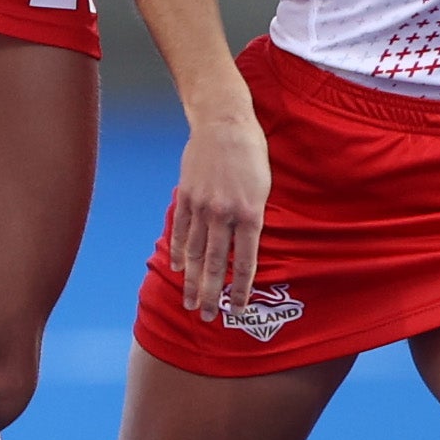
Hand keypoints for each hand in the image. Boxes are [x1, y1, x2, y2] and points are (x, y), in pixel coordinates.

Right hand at [163, 106, 272, 318]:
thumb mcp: (264, 188)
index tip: (238, 310)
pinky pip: (180, 230)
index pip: (245, 263)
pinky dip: (176, 250)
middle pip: (214, 264)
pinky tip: (175, 267)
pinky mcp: (185, 196)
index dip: (241, 290)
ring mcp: (201, 206)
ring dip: (190, 280)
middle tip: (204, 317)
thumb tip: (244, 247)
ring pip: (193, 252)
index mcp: (249, 214)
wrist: (223, 122)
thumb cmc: (252, 154)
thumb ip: (253, 219)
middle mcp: (223, 214)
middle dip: (210, 294)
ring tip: (187, 301)